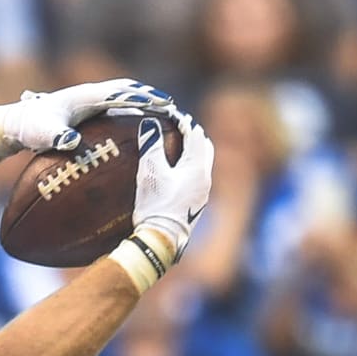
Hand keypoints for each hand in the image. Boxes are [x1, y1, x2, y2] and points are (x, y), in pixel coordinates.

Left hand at [0, 79, 172, 161]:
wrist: (14, 124)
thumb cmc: (29, 128)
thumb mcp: (41, 134)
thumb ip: (56, 136)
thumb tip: (71, 142)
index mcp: (85, 96)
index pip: (122, 92)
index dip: (145, 97)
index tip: (166, 104)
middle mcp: (89, 95)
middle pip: (127, 91)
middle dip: (150, 97)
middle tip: (173, 108)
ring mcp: (88, 102)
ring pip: (121, 98)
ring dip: (142, 103)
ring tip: (163, 116)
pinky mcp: (85, 112)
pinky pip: (114, 109)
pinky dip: (129, 113)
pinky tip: (138, 129)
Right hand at [108, 110, 212, 292]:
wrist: (162, 241)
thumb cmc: (156, 206)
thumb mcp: (151, 173)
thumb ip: (152, 145)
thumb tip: (150, 122)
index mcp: (198, 168)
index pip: (195, 135)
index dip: (183, 122)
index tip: (171, 114)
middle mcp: (206, 179)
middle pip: (205, 148)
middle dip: (193, 135)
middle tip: (178, 128)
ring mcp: (203, 194)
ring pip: (203, 164)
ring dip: (194, 152)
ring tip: (178, 147)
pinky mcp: (196, 206)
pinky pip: (198, 178)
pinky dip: (190, 168)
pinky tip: (176, 172)